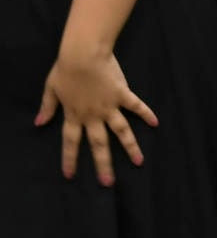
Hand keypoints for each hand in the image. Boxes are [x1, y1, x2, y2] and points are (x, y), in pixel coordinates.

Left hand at [35, 49, 156, 185]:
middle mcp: (93, 116)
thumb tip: (39, 123)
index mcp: (74, 115)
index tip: (70, 175)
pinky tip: (156, 123)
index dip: (70, 159)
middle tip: (108, 182)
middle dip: (103, 164)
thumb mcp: (51, 89)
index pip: (71, 142)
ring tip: (139, 161)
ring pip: (121, 131)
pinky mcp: (122, 94)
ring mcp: (110, 106)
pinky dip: (146, 114)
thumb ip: (48, 107)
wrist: (84, 55)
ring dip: (130, 148)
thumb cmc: (65, 70)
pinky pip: (136, 106)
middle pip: (98, 144)